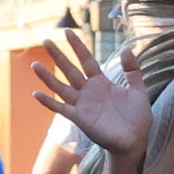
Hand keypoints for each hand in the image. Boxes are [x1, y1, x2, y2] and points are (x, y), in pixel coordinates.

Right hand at [28, 28, 153, 158]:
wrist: (135, 141)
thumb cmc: (137, 118)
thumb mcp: (138, 90)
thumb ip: (133, 71)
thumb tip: (126, 48)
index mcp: (101, 82)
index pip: (87, 60)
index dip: (78, 46)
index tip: (68, 32)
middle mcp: (88, 91)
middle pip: (70, 69)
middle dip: (58, 56)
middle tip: (45, 40)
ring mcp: (82, 104)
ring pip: (61, 87)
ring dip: (48, 77)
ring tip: (35, 64)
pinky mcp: (79, 118)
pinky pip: (61, 108)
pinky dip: (48, 102)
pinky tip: (36, 93)